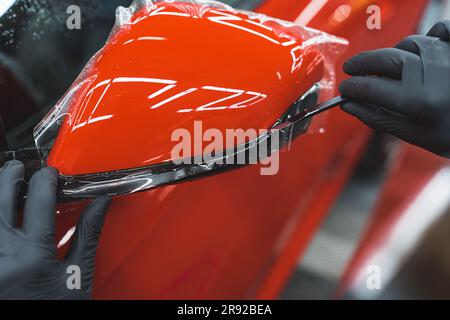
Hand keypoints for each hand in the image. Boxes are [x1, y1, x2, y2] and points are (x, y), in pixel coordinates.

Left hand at [0, 160, 110, 299]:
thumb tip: (100, 205)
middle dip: (10, 175)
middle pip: (0, 197)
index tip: (51, 173)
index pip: (38, 199)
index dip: (46, 178)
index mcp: (32, 254)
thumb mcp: (76, 276)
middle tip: (19, 168)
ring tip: (3, 182)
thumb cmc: (53, 311)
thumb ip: (87, 235)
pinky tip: (0, 213)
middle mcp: (0, 253)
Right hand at [339, 20, 449, 157]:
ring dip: (391, 53)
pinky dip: (428, 36)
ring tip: (385, 67)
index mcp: (417, 102)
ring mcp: (448, 57)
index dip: (351, 88)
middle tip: (350, 69)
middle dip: (361, 63)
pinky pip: (440, 29)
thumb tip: (349, 105)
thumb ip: (378, 118)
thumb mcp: (414, 134)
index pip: (370, 88)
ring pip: (409, 44)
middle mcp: (433, 75)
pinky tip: (421, 51)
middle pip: (385, 59)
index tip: (343, 90)